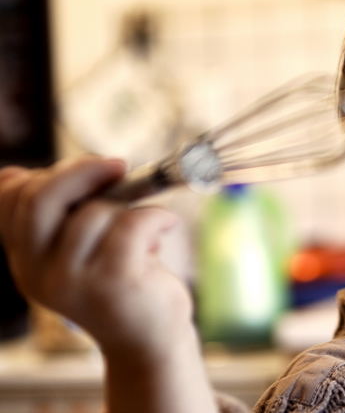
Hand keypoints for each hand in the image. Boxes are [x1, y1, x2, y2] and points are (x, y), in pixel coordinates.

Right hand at [0, 157, 193, 360]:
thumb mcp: (78, 250)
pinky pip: (132, 223)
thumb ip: (56, 216)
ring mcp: (73, 281)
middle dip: (81, 170)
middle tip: (117, 166)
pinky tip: (167, 224)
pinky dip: (156, 215)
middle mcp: (38, 274)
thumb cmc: (121, 282)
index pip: (11, 200)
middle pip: (40, 199)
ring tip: (147, 224)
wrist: (150, 341)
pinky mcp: (114, 282)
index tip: (84, 169)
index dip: (47, 173)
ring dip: (130, 206)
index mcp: (26, 261)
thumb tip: (13, 173)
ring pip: (94, 211)